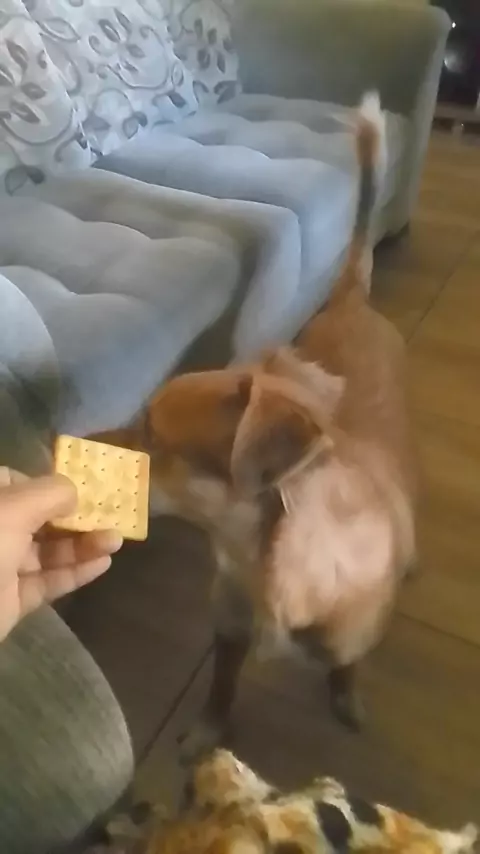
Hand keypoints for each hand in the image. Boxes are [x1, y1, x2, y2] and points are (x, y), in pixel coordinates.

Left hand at [0, 468, 122, 640]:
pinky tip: (103, 564)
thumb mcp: (11, 510)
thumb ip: (49, 494)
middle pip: (36, 517)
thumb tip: (73, 494)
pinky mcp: (9, 601)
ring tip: (116, 540)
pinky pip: (46, 582)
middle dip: (74, 516)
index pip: (11, 481)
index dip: (44, 483)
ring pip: (45, 551)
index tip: (77, 488)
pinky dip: (75, 573)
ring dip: (82, 544)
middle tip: (108, 515)